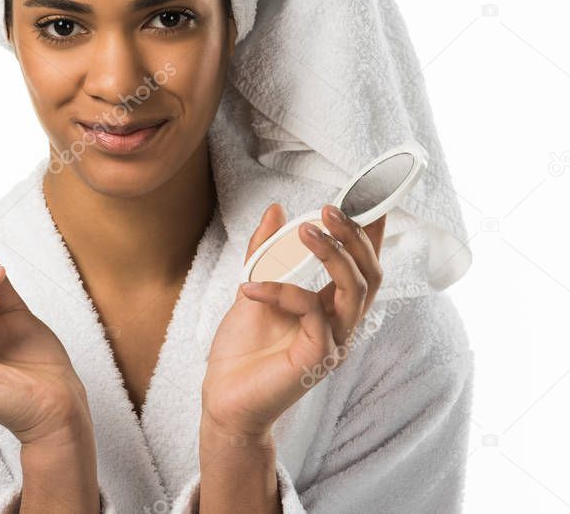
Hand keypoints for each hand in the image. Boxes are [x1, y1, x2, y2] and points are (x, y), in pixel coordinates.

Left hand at [201, 203, 385, 437]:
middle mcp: (340, 325)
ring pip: (355, 290)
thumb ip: (265, 252)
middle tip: (330, 208)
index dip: (370, 232)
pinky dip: (282, 290)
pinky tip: (249, 286)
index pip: (362, 266)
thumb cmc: (242, 349)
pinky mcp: (317, 359)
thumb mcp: (252, 286)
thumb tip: (276, 210)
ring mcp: (333, 343)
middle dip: (354, 236)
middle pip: (370, 274)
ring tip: (305, 230)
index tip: (369, 196)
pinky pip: (312, 311)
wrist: (223, 397)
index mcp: (330, 308)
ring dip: (333, 254)